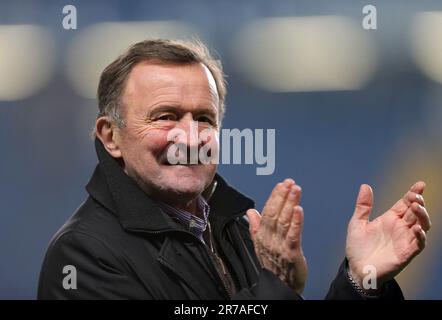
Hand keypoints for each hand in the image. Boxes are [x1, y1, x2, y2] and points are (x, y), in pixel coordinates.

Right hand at [246, 179, 307, 293]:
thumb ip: (255, 226)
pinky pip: (293, 235)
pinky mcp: (291, 252)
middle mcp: (269, 238)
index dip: (274, 196)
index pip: (266, 211)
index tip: (281, 184)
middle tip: (289, 183)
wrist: (281, 286)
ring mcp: (279, 245)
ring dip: (290, 203)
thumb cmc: (273, 265)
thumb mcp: (259, 243)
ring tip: (295, 190)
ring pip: (284, 221)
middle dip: (282, 196)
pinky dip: (296, 222)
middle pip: (274, 213)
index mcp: (261, 234)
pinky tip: (299, 210)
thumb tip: (250, 211)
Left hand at [346, 182, 429, 292]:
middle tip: (416, 195)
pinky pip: (418, 244)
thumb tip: (365, 185)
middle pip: (416, 212)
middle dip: (418, 202)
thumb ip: (363, 206)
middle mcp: (400, 228)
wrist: (357, 270)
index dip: (413, 193)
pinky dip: (420, 236)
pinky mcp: (406, 254)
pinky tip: (417, 229)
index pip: (405, 203)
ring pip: (422, 226)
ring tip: (416, 206)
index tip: (420, 183)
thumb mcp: (357, 223)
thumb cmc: (358, 248)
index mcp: (389, 219)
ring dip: (422, 216)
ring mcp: (404, 240)